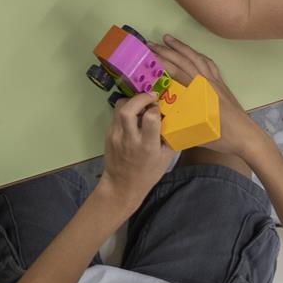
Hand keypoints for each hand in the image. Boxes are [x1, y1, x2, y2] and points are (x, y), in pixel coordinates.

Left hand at [97, 92, 176, 207]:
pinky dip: (126, 110)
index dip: (155, 109)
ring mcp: (116, 136)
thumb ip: (169, 138)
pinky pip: (116, 115)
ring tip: (140, 104)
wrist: (121, 185)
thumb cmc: (147, 174)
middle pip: (128, 109)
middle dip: (140, 98)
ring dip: (131, 101)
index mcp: (147, 146)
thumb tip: (173, 118)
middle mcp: (129, 139)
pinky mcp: (108, 134)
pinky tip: (133, 117)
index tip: (158, 109)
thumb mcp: (165, 159)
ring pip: (119, 108)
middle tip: (150, 97)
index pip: (150, 118)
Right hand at [150, 33, 264, 159]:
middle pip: (184, 61)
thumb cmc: (223, 138)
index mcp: (200, 92)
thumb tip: (156, 123)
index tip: (147, 57)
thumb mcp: (196, 136)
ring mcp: (215, 81)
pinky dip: (197, 55)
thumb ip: (177, 129)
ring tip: (167, 38)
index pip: (177, 72)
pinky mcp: (221, 84)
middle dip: (166, 51)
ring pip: (196, 58)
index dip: (162, 63)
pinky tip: (192, 53)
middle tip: (150, 44)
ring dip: (181, 47)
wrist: (247, 137)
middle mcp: (207, 82)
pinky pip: (208, 63)